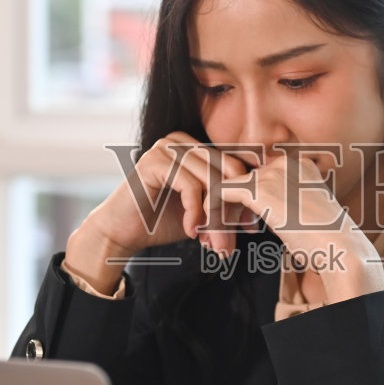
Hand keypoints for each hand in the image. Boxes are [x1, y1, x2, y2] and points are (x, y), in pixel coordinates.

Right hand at [65, 132, 254, 292]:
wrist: (123, 231)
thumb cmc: (163, 221)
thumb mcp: (204, 213)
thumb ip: (228, 206)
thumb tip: (260, 214)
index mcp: (197, 146)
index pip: (236, 166)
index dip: (246, 198)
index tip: (250, 229)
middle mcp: (183, 140)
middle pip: (228, 172)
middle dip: (233, 212)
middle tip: (230, 242)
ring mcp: (167, 146)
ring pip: (211, 182)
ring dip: (214, 219)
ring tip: (211, 244)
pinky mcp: (154, 160)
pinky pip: (190, 185)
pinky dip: (194, 213)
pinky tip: (189, 232)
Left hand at [218, 149, 383, 302]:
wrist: (341, 250)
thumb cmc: (328, 244)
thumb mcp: (307, 217)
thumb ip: (287, 207)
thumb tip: (271, 214)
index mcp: (302, 166)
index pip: (260, 178)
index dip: (247, 205)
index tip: (246, 230)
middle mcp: (286, 163)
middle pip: (242, 181)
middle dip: (229, 210)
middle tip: (221, 237)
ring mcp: (271, 173)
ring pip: (227, 188)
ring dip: (218, 216)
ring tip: (216, 242)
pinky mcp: (257, 188)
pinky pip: (218, 194)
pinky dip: (211, 215)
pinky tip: (212, 235)